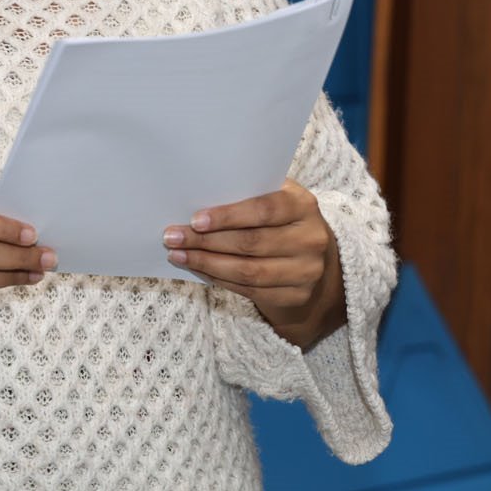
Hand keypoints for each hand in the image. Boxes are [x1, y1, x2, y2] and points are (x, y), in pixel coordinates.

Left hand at [161, 179, 345, 347]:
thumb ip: (248, 193)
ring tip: (178, 255)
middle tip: (173, 236)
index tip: (195, 220)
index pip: (264, 209)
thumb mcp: (276, 197)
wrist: (317, 258)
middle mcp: (310, 239)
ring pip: (248, 271)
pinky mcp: (295, 296)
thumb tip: (199, 195)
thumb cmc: (283, 219)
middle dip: (206, 241)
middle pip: (251, 243)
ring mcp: (305, 272)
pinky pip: (250, 290)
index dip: (228, 216)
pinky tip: (198, 269)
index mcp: (303, 206)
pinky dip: (219, 280)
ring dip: (207, 263)